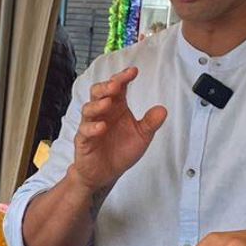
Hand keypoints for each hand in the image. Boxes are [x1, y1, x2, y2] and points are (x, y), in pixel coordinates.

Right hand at [69, 67, 166, 197]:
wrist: (106, 174)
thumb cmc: (121, 151)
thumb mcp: (141, 136)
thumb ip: (150, 123)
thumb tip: (162, 109)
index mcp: (116, 107)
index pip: (117, 87)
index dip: (123, 78)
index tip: (133, 71)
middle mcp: (103, 113)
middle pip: (98, 92)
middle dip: (105, 87)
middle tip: (116, 85)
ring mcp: (91, 125)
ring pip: (88, 109)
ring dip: (98, 104)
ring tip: (108, 103)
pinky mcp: (84, 140)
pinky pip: (84, 131)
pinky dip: (92, 128)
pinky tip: (102, 127)